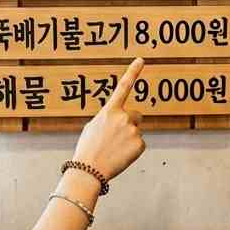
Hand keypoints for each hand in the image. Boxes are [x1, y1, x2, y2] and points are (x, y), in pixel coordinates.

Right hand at [72, 58, 146, 179]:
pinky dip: (132, 150)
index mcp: (109, 111)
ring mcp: (133, 130)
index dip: (133, 72)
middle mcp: (123, 117)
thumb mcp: (93, 127)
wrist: (88, 170)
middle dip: (131, 123)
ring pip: (137, 131)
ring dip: (129, 139)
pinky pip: (140, 144)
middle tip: (116, 138)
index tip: (141, 60)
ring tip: (114, 150)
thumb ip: (108, 118)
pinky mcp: (140, 144)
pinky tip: (120, 156)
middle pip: (136, 115)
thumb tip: (119, 120)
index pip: (123, 87)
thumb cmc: (87, 149)